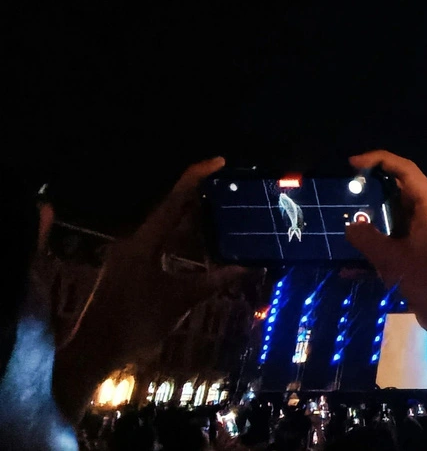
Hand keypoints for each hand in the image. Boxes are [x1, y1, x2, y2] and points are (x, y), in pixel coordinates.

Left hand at [64, 157, 249, 360]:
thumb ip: (212, 282)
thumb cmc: (136, 323)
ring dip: (189, 215)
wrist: (94, 350)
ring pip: (164, 224)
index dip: (197, 176)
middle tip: (227, 184)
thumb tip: (246, 267)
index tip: (220, 161)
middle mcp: (135, 241)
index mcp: (145, 242)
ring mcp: (130, 253)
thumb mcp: (180, 301)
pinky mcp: (129, 266)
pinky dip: (180, 234)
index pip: (174, 199)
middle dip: (197, 193)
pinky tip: (196, 239)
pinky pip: (159, 239)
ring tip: (219, 207)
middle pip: (169, 206)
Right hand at [343, 150, 426, 350]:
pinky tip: (349, 267)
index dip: (380, 160)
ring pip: (395, 213)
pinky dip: (377, 243)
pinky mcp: (421, 247)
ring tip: (344, 220)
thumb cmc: (425, 280)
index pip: (406, 170)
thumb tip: (349, 226)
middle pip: (400, 189)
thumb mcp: (391, 258)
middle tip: (346, 192)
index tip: (353, 163)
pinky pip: (395, 236)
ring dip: (372, 217)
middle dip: (372, 190)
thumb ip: (367, 238)